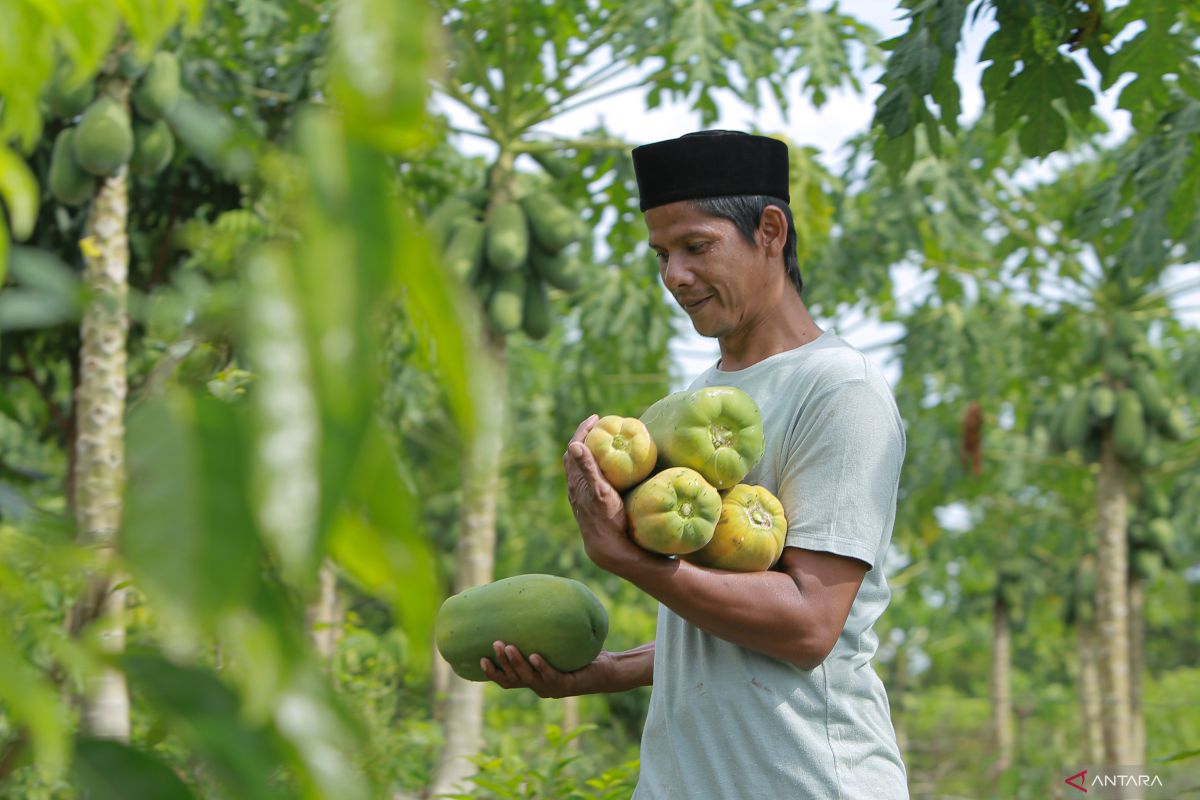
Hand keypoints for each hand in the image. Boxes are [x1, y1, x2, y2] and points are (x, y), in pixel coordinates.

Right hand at [480, 641, 611, 697]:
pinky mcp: (567, 685)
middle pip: (513, 679)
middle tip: (495, 643)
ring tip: (509, 646)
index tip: (481, 659)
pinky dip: (542, 666)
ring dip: (517, 663)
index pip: (508, 680)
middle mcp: (540, 686)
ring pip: (529, 678)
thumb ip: (544, 632)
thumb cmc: (580, 654)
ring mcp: (553, 688)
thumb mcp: (558, 643)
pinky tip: (535, 656)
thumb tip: (530, 601)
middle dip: (502, 663)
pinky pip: (551, 676)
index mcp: (534, 679)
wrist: (607, 668)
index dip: (493, 673)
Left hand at [563, 415, 645, 573]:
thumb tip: (574, 444)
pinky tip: (605, 466)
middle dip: (586, 436)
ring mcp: (581, 494)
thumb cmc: (607, 518)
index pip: (576, 446)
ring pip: (580, 466)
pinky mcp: (588, 501)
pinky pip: (587, 476)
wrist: (608, 546)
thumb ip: (588, 467)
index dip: (584, 430)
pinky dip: (593, 463)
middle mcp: (575, 485)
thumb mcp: (600, 491)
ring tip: (603, 441)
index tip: (597, 418)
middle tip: (601, 426)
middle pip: (576, 454)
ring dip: (589, 450)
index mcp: (577, 479)